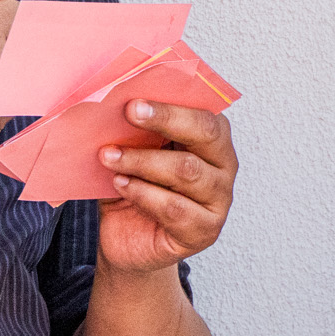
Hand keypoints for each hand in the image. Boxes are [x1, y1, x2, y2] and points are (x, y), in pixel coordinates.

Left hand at [95, 101, 236, 275]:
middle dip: (166, 119)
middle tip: (128, 112)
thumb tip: (116, 99)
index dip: (172, 104)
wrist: (123, 236)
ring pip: (187, 170)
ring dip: (143, 160)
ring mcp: (219, 199)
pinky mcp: (204, 230)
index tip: (135, 100)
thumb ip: (137, 126)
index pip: (203, 111)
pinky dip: (143, 193)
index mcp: (213, 136)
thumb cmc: (134, 182)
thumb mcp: (134, 148)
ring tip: (110, 156)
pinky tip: (121, 184)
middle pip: (205, 134)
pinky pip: (175, 207)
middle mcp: (224, 164)